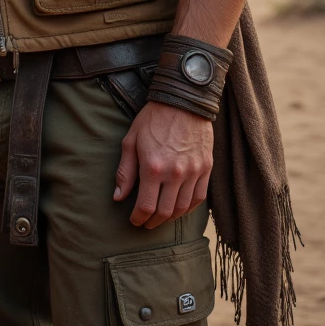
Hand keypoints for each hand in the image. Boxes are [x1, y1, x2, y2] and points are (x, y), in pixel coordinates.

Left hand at [113, 100, 212, 228]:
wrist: (183, 102)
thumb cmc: (153, 119)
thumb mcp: (131, 141)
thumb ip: (125, 172)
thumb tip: (118, 197)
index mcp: (153, 167)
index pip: (146, 206)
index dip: (138, 218)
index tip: (134, 221)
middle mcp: (175, 173)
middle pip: (165, 212)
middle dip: (153, 222)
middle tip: (146, 223)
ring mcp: (193, 172)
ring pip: (183, 208)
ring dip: (170, 218)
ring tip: (161, 218)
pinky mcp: (206, 168)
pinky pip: (199, 198)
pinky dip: (188, 208)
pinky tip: (179, 209)